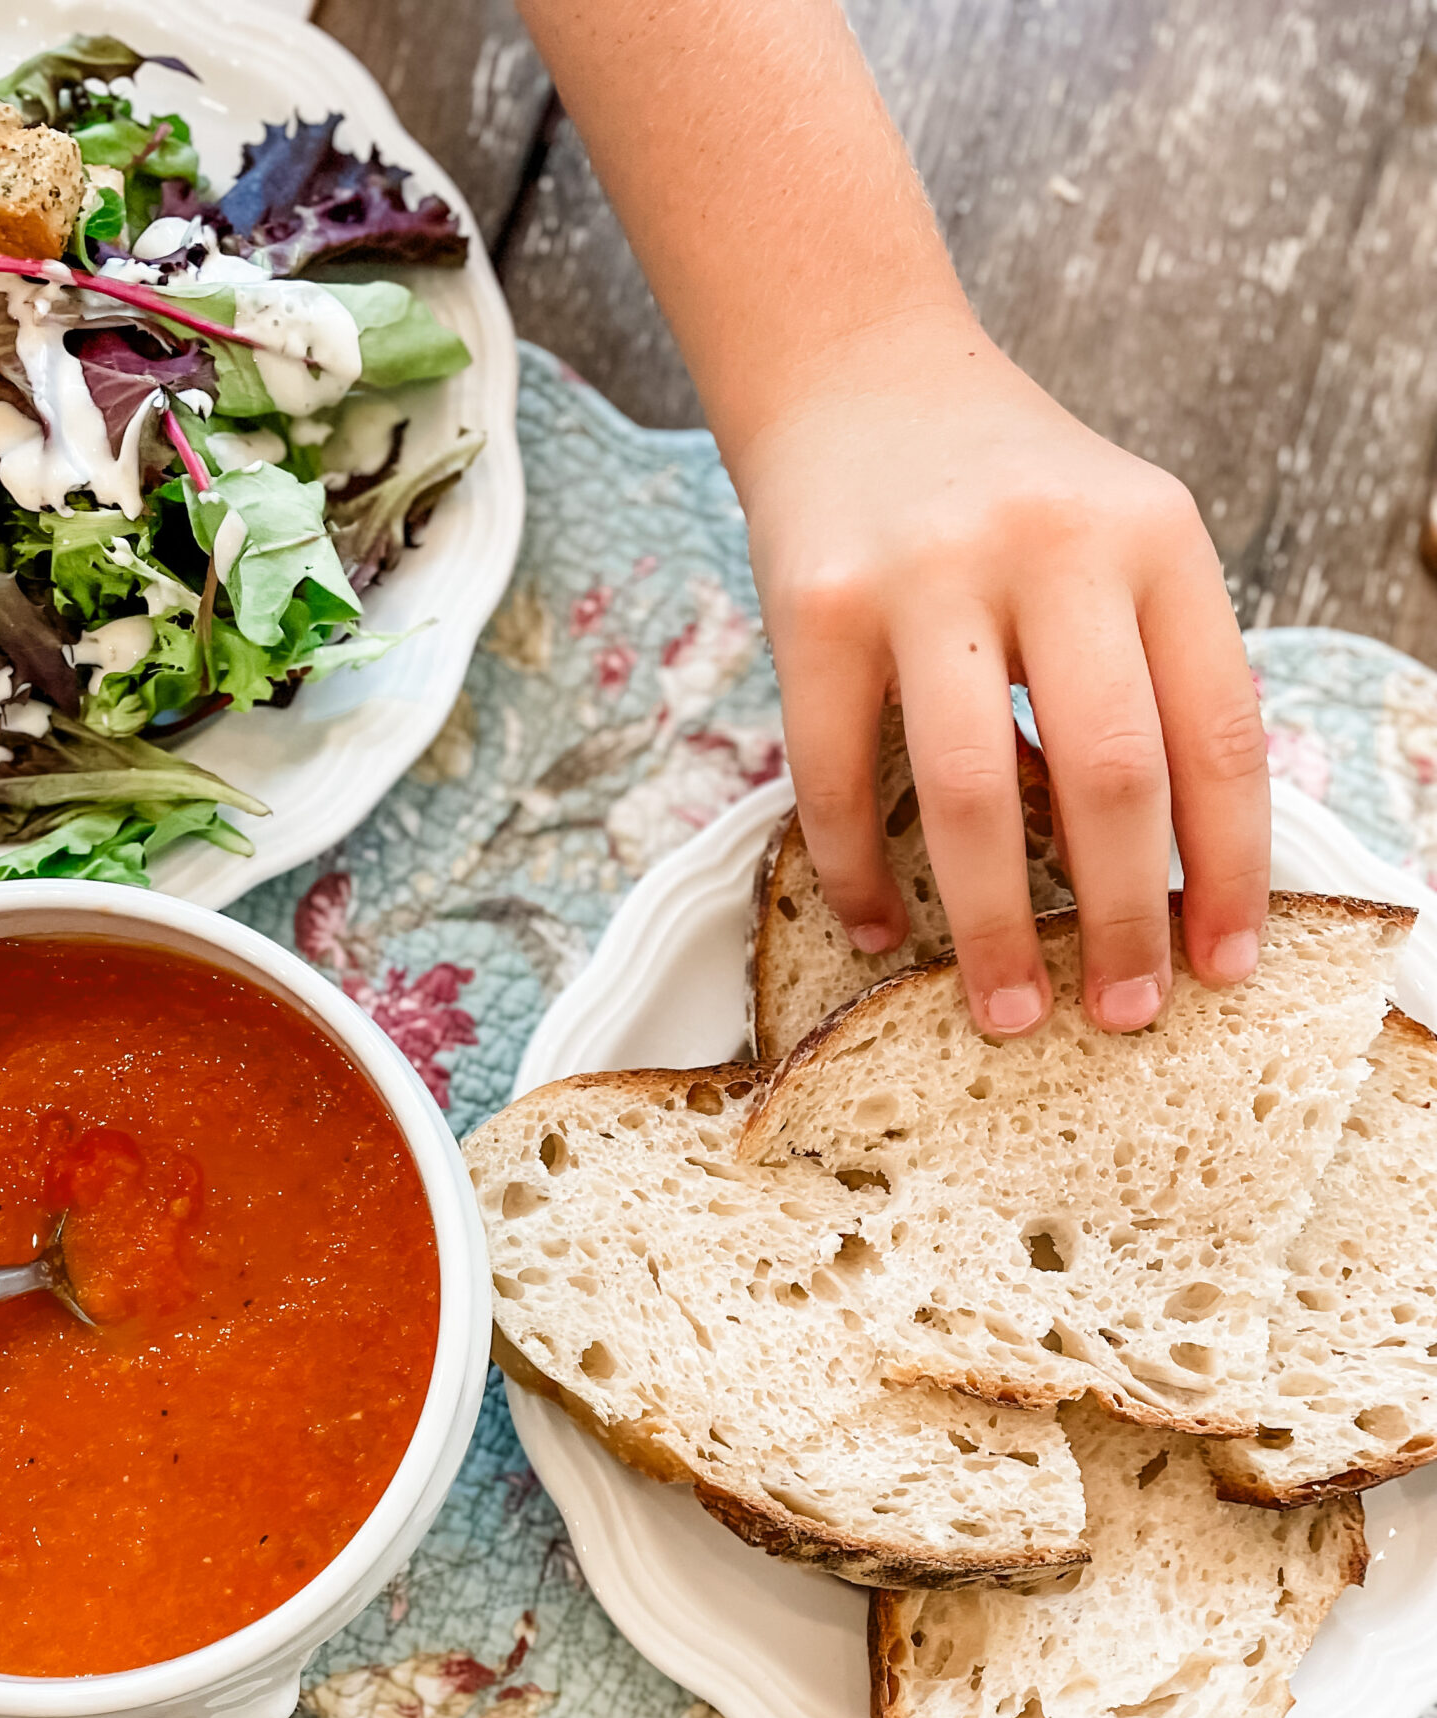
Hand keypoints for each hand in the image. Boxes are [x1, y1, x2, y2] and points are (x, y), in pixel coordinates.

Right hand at [732, 304, 1268, 1033]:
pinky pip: (834, 778)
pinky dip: (856, 875)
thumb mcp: (1114, 545)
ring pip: (973, 791)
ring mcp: (924, 573)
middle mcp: (1051, 543)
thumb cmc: (1003, 494)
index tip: (1225, 967)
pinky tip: (877, 931)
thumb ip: (1149, 674)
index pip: (1218, 730)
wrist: (856, 374)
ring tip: (1006, 1010)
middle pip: (1109, 772)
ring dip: (993, 927)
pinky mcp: (814, 605)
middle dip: (1122, 919)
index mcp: (1156, 536)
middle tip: (1121, 1015)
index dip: (1231, 867)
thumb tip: (1173, 881)